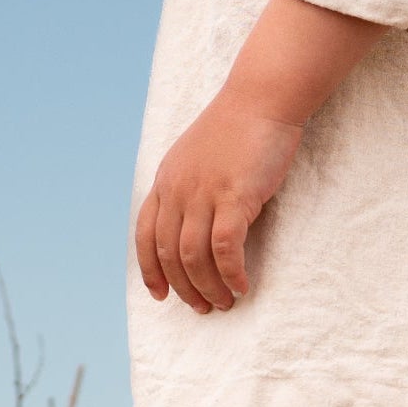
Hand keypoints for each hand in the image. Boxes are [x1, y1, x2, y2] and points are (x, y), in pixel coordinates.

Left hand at [136, 91, 304, 311]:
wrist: (262, 98)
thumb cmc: (239, 127)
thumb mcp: (197, 157)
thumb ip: (189, 187)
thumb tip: (194, 224)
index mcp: (166, 181)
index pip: (145, 235)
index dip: (150, 270)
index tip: (161, 295)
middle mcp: (177, 190)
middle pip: (168, 253)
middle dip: (184, 288)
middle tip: (203, 308)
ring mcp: (202, 193)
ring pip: (192, 257)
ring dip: (207, 288)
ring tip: (224, 303)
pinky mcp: (233, 196)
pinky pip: (224, 249)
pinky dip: (230, 274)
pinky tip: (241, 286)